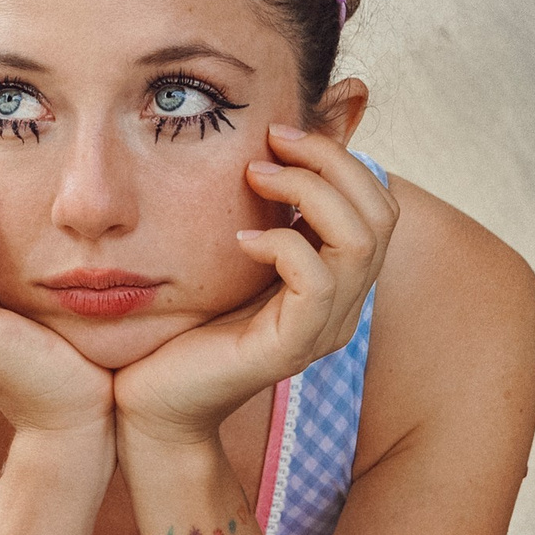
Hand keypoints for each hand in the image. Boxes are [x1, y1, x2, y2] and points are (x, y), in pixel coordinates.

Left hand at [109, 123, 397, 445]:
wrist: (152, 401)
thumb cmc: (185, 322)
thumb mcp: (233, 252)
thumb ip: (263, 210)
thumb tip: (271, 137)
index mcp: (336, 280)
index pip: (378, 204)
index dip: (339, 157)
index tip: (279, 133)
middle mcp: (342, 305)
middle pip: (382, 213)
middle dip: (332, 160)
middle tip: (272, 142)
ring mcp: (322, 329)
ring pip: (360, 241)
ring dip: (308, 191)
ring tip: (254, 176)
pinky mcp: (290, 349)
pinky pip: (317, 280)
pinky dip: (284, 243)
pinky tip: (241, 238)